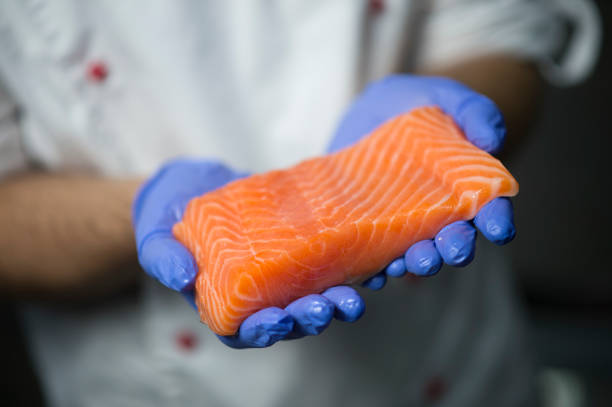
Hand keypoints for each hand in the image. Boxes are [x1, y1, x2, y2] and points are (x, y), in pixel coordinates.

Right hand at [133, 159, 364, 348]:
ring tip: (355, 294)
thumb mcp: (155, 236)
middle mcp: (258, 294)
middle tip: (330, 306)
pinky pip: (326, 260)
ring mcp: (281, 271)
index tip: (280, 320)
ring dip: (335, 299)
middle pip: (287, 317)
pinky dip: (350, 265)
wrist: (190, 185)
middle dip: (310, 316)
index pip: (245, 331)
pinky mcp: (300, 244)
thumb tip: (182, 279)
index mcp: (224, 304)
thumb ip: (162, 258)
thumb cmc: (167, 216)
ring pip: (312, 294)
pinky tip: (371, 261)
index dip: (265, 331)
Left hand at [327, 75, 515, 289]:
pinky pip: (373, 256)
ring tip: (408, 264)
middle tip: (450, 251)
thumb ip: (475, 112)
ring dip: (414, 263)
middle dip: (453, 248)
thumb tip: (490, 141)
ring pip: (414, 254)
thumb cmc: (424, 104)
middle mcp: (438, 216)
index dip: (497, 219)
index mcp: (466, 189)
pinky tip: (370, 274)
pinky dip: (372, 269)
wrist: (378, 112)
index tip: (500, 228)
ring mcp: (403, 225)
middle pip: (451, 240)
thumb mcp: (450, 98)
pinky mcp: (369, 228)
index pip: (489, 210)